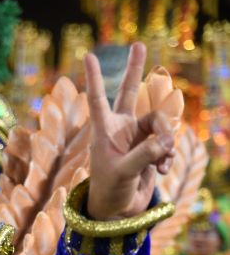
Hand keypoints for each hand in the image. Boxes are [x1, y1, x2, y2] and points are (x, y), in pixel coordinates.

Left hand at [84, 42, 175, 219]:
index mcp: (103, 130)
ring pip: (159, 123)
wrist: (119, 210)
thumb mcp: (123, 173)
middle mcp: (120, 128)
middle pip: (129, 92)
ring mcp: (136, 136)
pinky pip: (167, 141)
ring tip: (161, 160)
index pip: (97, 99)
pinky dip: (167, 154)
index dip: (94, 78)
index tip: (87, 55)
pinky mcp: (151, 147)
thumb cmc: (110, 190)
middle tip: (137, 44)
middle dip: (135, 69)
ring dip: (165, 140)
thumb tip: (163, 140)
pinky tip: (162, 169)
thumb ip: (143, 154)